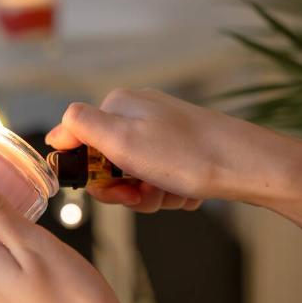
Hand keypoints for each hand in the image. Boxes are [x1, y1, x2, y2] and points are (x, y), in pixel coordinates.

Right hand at [46, 88, 301, 241]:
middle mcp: (138, 114)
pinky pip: (159, 180)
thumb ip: (80, 127)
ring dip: (148, 196)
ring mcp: (161, 132)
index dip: (90, 175)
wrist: (246, 166)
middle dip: (124, 189)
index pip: (79, 144)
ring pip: (134, 177)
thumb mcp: (121, 139)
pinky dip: (168, 193)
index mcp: (118, 106)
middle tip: (143, 194)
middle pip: (107, 165)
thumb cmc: (184, 155)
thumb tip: (55, 130)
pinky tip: (184, 193)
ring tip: (170, 194)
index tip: (111, 188)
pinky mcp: (181, 151)